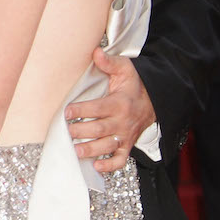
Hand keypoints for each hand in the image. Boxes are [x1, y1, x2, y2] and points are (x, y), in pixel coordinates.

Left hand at [66, 46, 156, 172]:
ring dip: (91, 150)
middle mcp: (122, 122)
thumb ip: (109, 62)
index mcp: (119, 103)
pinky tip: (96, 166)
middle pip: (99, 130)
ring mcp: (125, 136)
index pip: (97, 108)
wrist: (154, 101)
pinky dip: (110, 166)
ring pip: (107, 147)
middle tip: (66, 131)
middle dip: (81, 132)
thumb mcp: (125, 69)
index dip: (81, 110)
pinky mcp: (127, 146)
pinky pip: (121, 160)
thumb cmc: (133, 85)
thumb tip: (96, 52)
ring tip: (75, 151)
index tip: (66, 111)